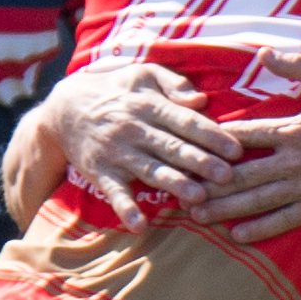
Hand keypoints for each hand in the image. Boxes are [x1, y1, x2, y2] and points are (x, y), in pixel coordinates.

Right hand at [61, 60, 243, 225]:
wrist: (64, 108)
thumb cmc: (117, 90)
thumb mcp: (144, 74)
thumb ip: (174, 83)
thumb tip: (201, 100)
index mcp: (150, 104)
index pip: (186, 121)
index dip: (211, 135)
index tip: (236, 149)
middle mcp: (135, 129)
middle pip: (172, 147)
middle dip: (200, 162)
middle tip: (227, 176)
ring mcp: (117, 153)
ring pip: (150, 170)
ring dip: (173, 185)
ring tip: (197, 197)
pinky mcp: (101, 173)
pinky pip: (115, 193)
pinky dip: (126, 210)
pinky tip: (140, 225)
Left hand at [195, 52, 300, 242]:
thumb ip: (298, 66)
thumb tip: (262, 54)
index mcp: (295, 128)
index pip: (243, 136)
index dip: (212, 143)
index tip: (187, 146)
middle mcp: (296, 161)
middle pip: (240, 174)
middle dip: (207, 184)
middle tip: (178, 192)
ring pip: (257, 201)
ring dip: (224, 210)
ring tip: (196, 217)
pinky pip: (286, 221)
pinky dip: (260, 230)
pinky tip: (237, 236)